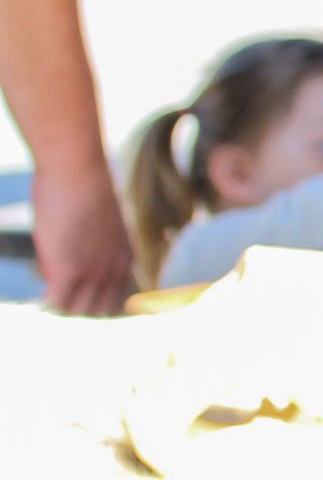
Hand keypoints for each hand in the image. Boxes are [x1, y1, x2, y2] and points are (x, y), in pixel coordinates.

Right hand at [29, 155, 132, 313]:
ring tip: (50, 279)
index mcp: (125, 258)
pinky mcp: (69, 270)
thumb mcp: (93, 224)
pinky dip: (46, 301)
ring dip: (61, 303)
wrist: (77, 168)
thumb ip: (88, 247)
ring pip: (78, 310)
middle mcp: (116, 269)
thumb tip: (65, 265)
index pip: (114, 299)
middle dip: (77, 304)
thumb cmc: (79, 188)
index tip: (74, 287)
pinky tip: (40, 284)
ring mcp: (94, 271)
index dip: (91, 297)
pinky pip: (57, 302)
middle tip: (58, 285)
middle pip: (99, 310)